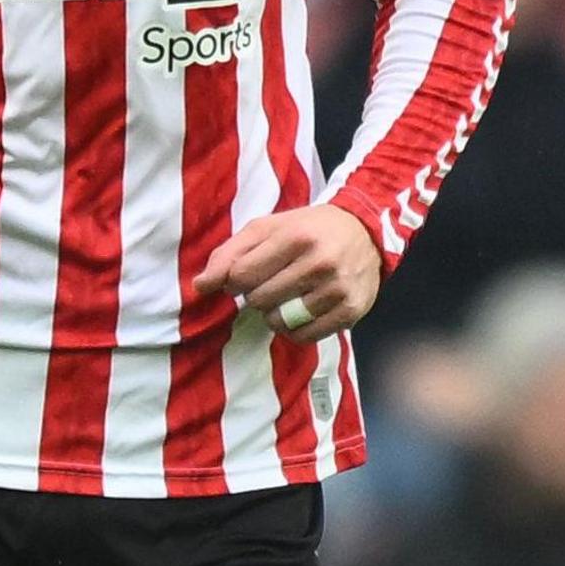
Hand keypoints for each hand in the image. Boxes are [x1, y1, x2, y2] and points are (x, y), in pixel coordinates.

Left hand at [193, 204, 382, 342]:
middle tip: (274, 281)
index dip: (236, 280)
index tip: (247, 273)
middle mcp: (320, 262)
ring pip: (279, 321)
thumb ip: (229, 254)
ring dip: (275, 313)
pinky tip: (302, 311)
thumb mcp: (267, 228)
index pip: (241, 276)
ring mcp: (337, 289)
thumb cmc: (307, 229)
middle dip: (258, 294)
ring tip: (288, 296)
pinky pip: (304, 336)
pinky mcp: (350, 311)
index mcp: (296, 236)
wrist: (364, 231)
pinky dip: (295, 329)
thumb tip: (200, 286)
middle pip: (259, 300)